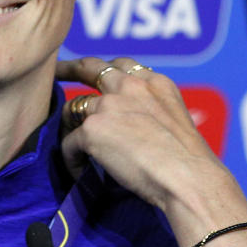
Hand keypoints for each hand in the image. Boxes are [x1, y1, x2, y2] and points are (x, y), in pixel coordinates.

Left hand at [56, 56, 246, 246]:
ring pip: (75, 108)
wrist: (189, 179)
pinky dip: (71, 159)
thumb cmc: (190, 165)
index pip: (123, 66)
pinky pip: (69, 142)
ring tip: (75, 149)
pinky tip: (79, 172)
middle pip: (91, 68)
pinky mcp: (94, 128)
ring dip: (71, 127)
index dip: (104, 68)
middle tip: (56, 72)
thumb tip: (131, 126)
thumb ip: (152, 112)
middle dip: (69, 68)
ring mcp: (110, 104)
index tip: (91, 70)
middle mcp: (131, 86)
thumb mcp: (176, 122)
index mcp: (156, 83)